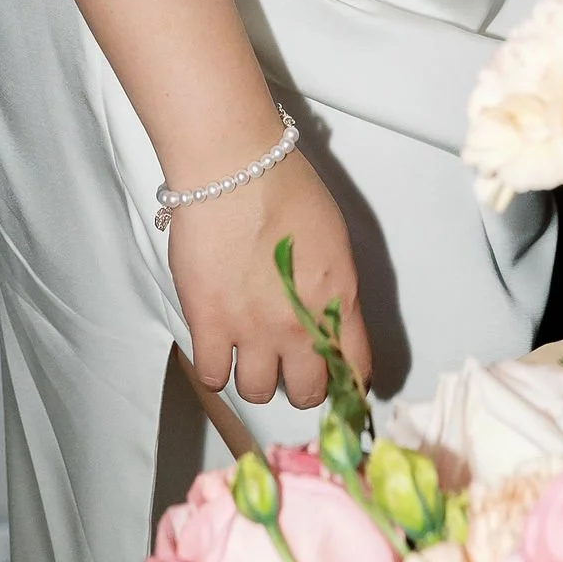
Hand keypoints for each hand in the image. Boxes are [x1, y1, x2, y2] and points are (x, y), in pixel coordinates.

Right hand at [168, 145, 373, 409]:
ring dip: (256, 376)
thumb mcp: (334, 241)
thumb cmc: (288, 188)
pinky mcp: (207, 325)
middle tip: (287, 361)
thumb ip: (334, 290)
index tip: (335, 377)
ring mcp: (251, 330)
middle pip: (306, 393)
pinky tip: (218, 346)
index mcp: (339, 300)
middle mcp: (300, 326)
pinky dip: (216, 368)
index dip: (346, 381)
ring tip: (249, 351)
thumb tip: (327, 317)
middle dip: (300, 382)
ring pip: (257, 392)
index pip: (355, 370)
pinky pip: (213, 376)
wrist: (234, 167)